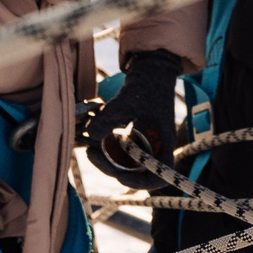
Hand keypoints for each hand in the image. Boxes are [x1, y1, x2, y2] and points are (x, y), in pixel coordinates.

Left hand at [84, 47, 189, 186]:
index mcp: (163, 143)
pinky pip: (121, 152)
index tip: (118, 174)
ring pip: (126, 164)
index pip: (157, 177)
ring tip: (89, 147)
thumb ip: (108, 118)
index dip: (138, 181)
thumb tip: (89, 135)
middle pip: (136, 173)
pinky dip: (108, 149)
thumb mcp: (126, 101)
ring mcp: (146, 144)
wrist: (151, 71)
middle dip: (112, 168)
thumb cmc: (145, 85)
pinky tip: (95, 138)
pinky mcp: (135, 139)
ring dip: (107, 160)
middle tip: (91, 154)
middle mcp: (156, 148)